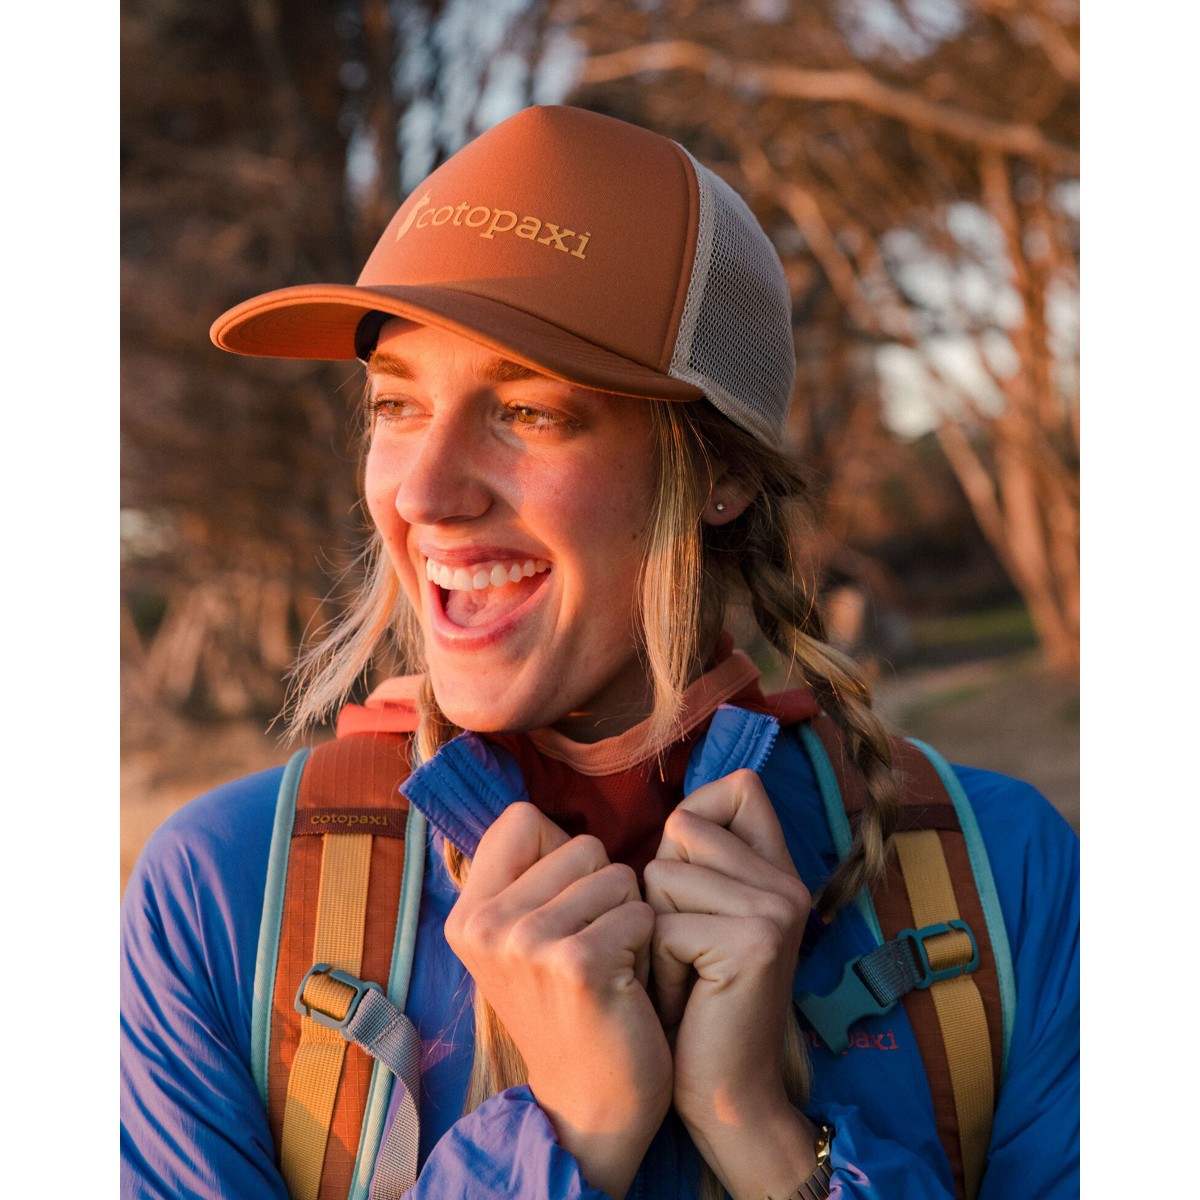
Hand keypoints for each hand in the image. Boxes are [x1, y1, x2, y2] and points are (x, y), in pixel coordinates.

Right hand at [444, 802, 672, 1199]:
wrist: (588, 1107)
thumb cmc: (569, 1008)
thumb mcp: (519, 941)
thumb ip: (524, 877)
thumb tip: (539, 811)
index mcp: (467, 913)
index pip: (522, 818)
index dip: (561, 850)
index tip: (564, 906)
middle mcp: (486, 924)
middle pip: (582, 843)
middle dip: (603, 888)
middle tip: (591, 947)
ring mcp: (528, 944)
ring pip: (617, 874)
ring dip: (628, 918)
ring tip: (609, 967)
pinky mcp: (578, 964)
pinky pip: (640, 909)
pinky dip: (647, 945)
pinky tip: (627, 987)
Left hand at [644, 770, 818, 1198]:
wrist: (726, 1094)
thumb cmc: (694, 1000)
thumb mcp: (700, 915)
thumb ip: (698, 861)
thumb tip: (673, 810)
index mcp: (778, 870)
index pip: (740, 786)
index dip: (696, 818)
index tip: (688, 881)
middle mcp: (787, 882)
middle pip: (681, 826)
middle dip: (659, 889)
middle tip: (686, 948)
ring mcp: (776, 909)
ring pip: (662, 873)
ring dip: (653, 931)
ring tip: (685, 973)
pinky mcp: (753, 943)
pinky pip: (662, 923)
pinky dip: (659, 966)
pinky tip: (688, 999)